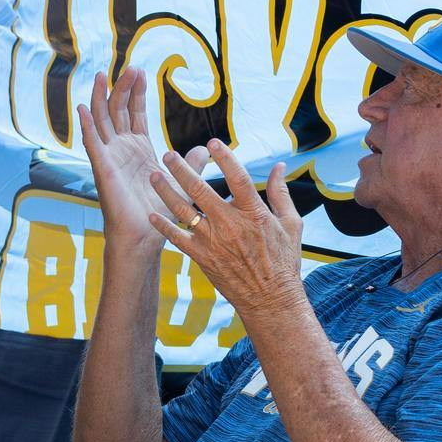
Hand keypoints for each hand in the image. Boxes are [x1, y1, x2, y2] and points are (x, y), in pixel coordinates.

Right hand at [77, 69, 205, 253]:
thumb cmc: (160, 213)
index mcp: (138, 149)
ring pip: (102, 120)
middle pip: (117, 110)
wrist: (146, 236)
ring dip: (101, 97)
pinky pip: (91, 143)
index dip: (136, 93)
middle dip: (122, 88)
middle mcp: (121, 149)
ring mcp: (109, 157)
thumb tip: (206, 148)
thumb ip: (193, 163)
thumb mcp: (183, 181)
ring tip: (103, 74)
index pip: (133, 113)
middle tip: (130, 67)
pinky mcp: (102, 168)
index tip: (141, 72)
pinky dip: (86, 124)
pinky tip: (82, 107)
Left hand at [147, 139, 306, 316]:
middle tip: (167, 154)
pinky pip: (177, 238)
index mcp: (253, 213)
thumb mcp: (290, 224)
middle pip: (200, 190)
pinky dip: (162, 226)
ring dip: (165, 192)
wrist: (271, 299)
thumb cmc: (283, 260)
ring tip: (153, 176)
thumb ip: (280, 193)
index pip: (237, 178)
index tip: (212, 142)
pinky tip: (151, 214)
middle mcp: (230, 224)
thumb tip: (280, 166)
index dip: (224, 158)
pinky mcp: (201, 257)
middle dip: (181, 169)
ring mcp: (213, 241)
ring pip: (183, 211)